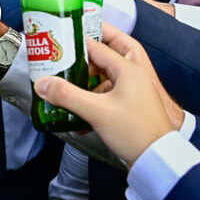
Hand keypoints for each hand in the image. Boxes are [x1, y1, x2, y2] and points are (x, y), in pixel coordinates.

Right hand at [33, 26, 174, 166]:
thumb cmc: (136, 132)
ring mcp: (134, 89)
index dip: (77, 41)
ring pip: (108, 72)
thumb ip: (66, 95)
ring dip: (88, 75)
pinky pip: (108, 91)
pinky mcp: (130, 105)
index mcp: (129, 68)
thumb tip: (43, 83)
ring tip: (68, 78)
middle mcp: (134, 74)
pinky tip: (79, 106)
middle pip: (108, 52)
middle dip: (87, 51)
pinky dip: (93, 94)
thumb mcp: (96, 111)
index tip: (59, 41)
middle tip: (67, 50)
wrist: (156, 159)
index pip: (98, 45)